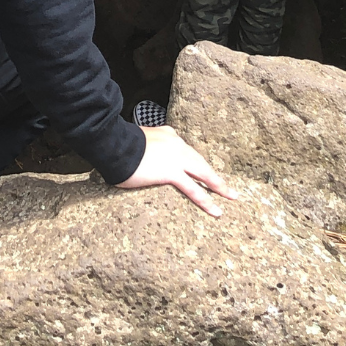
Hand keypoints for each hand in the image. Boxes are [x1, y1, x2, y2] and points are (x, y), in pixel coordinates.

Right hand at [115, 125, 235, 216]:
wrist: (114, 144)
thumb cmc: (118, 144)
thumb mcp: (135, 141)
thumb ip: (144, 149)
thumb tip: (138, 159)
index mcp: (168, 135)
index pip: (185, 150)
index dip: (194, 161)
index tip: (198, 168)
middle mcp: (176, 144)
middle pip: (200, 161)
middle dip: (213, 174)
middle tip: (227, 186)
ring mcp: (176, 158)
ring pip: (203, 173)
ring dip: (219, 186)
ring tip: (232, 196)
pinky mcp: (172, 172)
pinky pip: (193, 189)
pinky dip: (206, 200)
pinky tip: (216, 210)